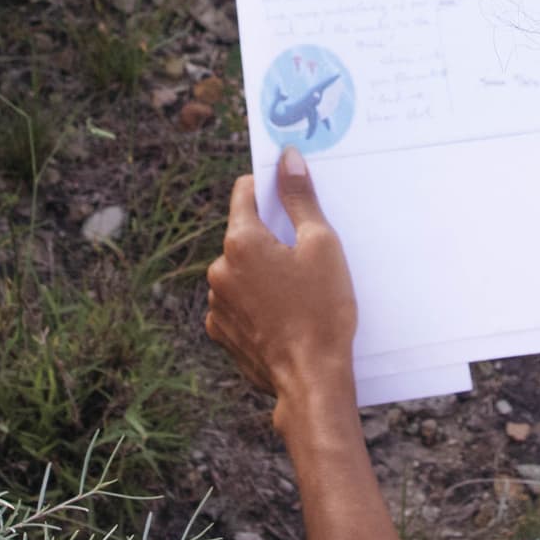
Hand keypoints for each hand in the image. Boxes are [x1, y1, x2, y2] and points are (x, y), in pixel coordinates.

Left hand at [206, 150, 359, 443]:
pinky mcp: (221, 331)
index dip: (267, 188)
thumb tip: (287, 159)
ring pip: (240, 270)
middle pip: (244, 235)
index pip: (244, 193)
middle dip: (270, 238)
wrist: (312, 380)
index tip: (288, 194)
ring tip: (297, 293)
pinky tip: (284, 315)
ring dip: (262, 272)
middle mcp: (219, 269)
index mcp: (241, 242)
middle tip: (305, 256)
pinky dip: (255, 302)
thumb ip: (300, 198)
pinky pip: (237, 302)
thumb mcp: (321, 246)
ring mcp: (216, 303)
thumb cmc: (323, 310)